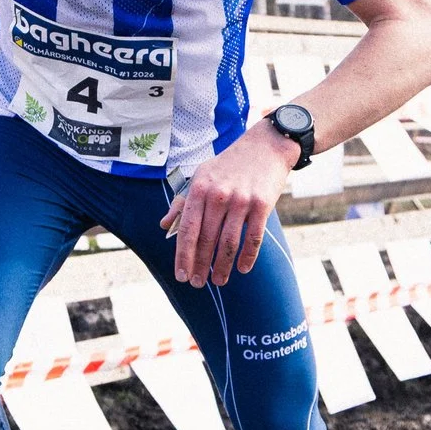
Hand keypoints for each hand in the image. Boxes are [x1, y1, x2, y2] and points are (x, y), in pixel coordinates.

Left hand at [158, 122, 296, 286]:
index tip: (181, 275)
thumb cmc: (230, 164)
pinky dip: (248, 257)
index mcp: (199, 188)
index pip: (187, 229)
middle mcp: (219, 195)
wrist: (266, 146)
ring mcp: (241, 200)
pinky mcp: (263, 204)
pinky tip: (243, 269)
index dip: (183, 255)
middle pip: (206, 239)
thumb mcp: (201, 175)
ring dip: (222, 266)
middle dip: (200, 266)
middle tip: (198, 284)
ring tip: (219, 281)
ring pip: (229, 242)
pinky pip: (254, 238)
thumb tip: (164, 225)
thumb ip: (182, 201)